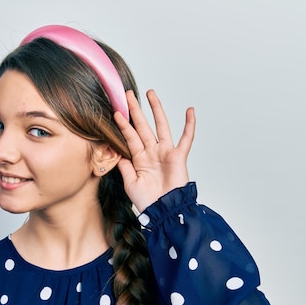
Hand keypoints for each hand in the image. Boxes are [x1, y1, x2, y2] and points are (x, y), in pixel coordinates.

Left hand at [114, 89, 195, 212]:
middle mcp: (152, 152)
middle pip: (142, 126)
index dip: (123, 124)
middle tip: (128, 94)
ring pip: (161, 126)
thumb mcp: (130, 183)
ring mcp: (165, 153)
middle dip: (135, 110)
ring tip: (150, 93)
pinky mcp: (178, 156)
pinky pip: (186, 138)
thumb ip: (124, 166)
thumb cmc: (147, 201)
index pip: (130, 137)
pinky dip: (189, 125)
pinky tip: (190, 111)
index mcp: (139, 159)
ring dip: (156, 109)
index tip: (115, 111)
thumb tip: (116, 151)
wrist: (163, 211)